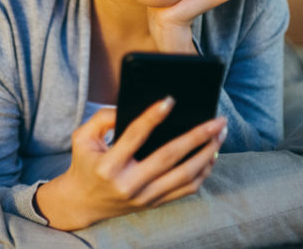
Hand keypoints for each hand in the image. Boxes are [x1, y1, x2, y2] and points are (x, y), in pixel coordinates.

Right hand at [34, 98, 227, 230]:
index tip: (170, 100)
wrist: (83, 202)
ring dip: (207, 154)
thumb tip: (130, 106)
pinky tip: (211, 155)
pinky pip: (186, 189)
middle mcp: (129, 184)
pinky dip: (203, 171)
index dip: (152, 117)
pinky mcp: (155, 203)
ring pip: (185, 176)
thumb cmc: (85, 163)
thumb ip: (102, 118)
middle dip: (197, 136)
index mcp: (108, 166)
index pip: (134, 136)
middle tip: (217, 119)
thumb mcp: (82, 137)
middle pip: (169, 157)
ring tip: (219, 134)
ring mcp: (144, 197)